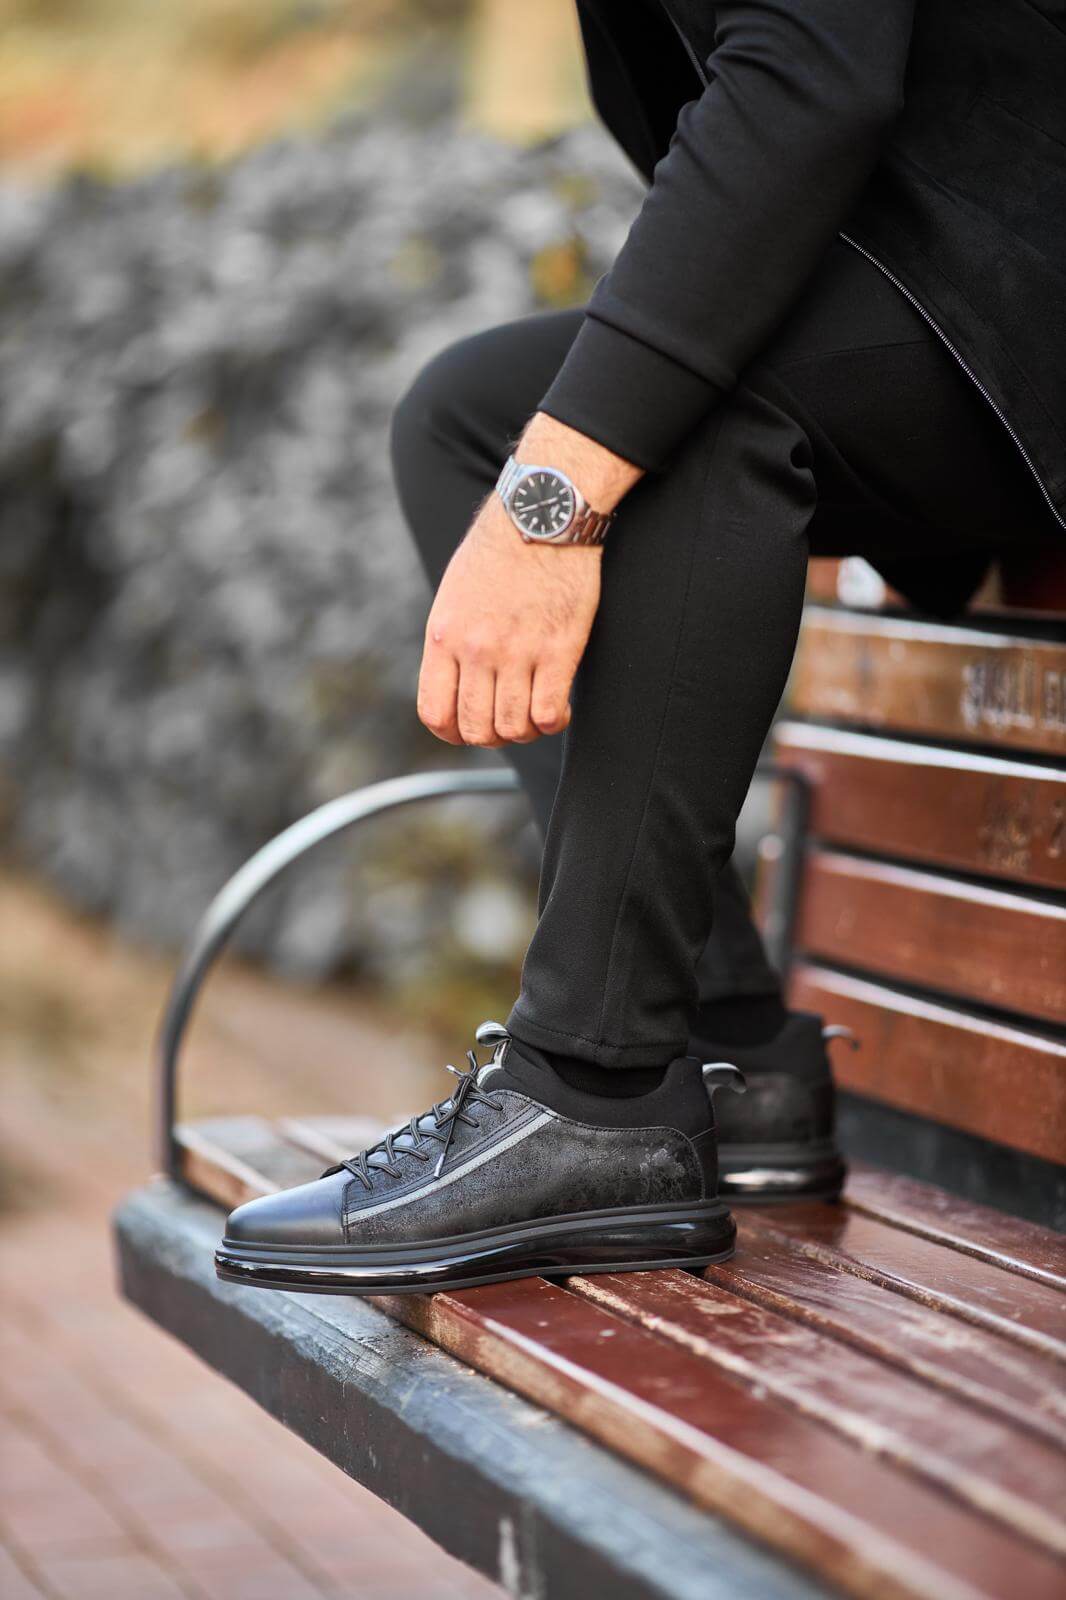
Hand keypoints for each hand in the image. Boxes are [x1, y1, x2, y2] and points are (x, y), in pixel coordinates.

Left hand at [417, 495, 601, 745]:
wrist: (540, 516)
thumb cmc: (500, 552)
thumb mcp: (455, 596)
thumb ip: (452, 642)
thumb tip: (457, 685)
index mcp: (445, 636)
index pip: (435, 713)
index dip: (452, 734)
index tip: (469, 730)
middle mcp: (476, 649)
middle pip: (476, 729)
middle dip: (492, 737)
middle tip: (508, 722)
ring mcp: (517, 652)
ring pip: (513, 728)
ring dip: (525, 732)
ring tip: (535, 716)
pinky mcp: (558, 649)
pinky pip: (549, 714)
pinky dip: (554, 723)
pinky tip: (559, 709)